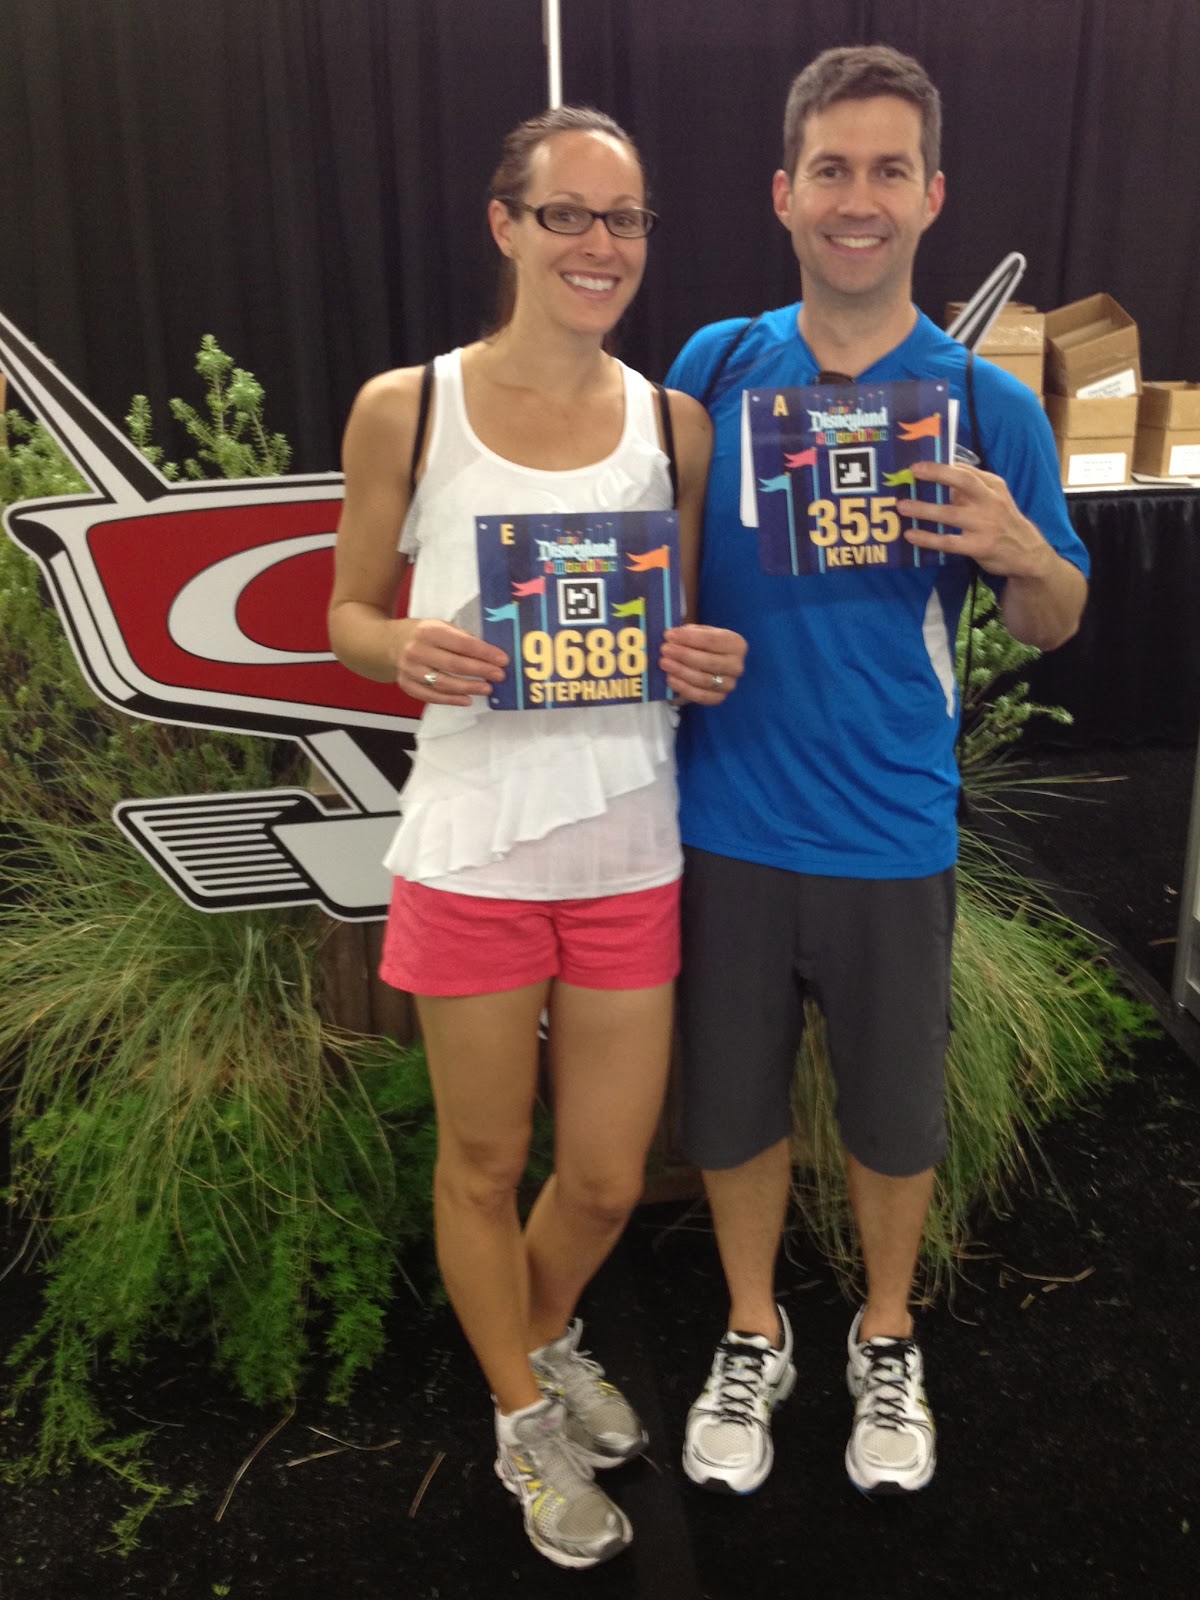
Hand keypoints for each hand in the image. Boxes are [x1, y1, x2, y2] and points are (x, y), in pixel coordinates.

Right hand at [391, 617, 507, 705]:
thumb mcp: (440, 626)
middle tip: (500, 676)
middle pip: (454, 664)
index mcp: (429, 631)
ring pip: (443, 683)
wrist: (389, 643)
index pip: (462, 643)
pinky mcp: (406, 685)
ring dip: (468, 687)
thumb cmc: (423, 634)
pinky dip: (450, 700)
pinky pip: (430, 696)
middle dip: (480, 671)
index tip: (503, 659)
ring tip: (487, 689)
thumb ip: (461, 638)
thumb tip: (491, 655)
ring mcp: (410, 669)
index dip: (484, 653)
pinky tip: (467, 700)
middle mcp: (417, 650)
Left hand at [660, 624, 746, 705]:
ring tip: (664, 663)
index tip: (669, 635)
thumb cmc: (704, 644)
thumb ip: (688, 633)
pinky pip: (701, 696)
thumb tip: (672, 636)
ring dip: (681, 671)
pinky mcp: (719, 698)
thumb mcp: (700, 632)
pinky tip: (670, 679)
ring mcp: (729, 684)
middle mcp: (736, 666)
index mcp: (736, 644)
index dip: (688, 638)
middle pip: (708, 661)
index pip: (712, 640)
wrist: (709, 662)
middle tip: (664, 650)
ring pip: (704, 679)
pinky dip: (684, 688)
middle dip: (683, 655)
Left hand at [898, 461, 1056, 580]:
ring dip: (923, 509)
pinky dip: (927, 538)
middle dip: (937, 474)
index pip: (967, 471)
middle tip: (913, 472)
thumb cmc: (1004, 522)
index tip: (919, 464)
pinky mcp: (979, 546)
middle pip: (963, 482)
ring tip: (902, 506)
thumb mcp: (996, 498)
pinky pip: (947, 541)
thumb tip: (943, 473)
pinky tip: (911, 535)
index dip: (942, 466)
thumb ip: (973, 487)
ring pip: (950, 513)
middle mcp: (990, 501)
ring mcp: (985, 524)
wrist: (1027, 553)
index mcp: (994, 486)